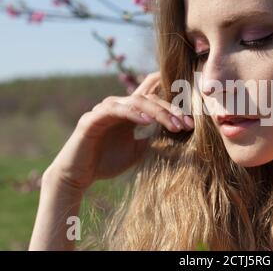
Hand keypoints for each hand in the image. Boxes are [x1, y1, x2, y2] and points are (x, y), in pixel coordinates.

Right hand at [44, 71, 194, 191]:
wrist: (79, 176)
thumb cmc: (107, 162)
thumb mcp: (138, 150)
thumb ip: (153, 139)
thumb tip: (176, 134)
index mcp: (130, 112)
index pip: (153, 97)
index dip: (173, 102)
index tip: (191, 118)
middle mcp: (119, 106)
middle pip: (150, 99)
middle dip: (171, 111)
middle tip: (187, 125)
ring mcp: (105, 109)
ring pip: (137, 102)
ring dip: (158, 112)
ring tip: (174, 126)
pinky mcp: (92, 118)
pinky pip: (115, 110)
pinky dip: (132, 113)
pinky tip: (146, 121)